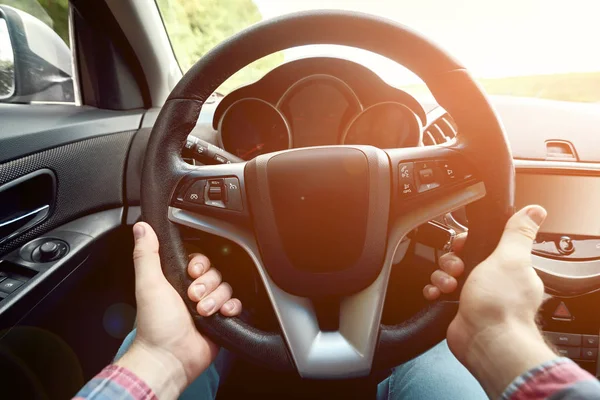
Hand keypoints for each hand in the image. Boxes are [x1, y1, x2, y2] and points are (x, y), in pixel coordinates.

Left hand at [116, 222, 241, 398]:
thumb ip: (147, 254)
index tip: (192, 272)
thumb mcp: (148, 284)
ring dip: (216, 298)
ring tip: (202, 311)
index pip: (200, 259)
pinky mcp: (220, 320)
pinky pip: (236, 304)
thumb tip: (142, 227)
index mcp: (177, 280)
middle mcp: (193, 291)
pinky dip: (231, 307)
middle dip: (207, 284)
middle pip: (216, 272)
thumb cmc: (155, 325)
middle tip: (192, 297)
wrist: (169, 357)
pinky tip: (221, 314)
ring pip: (226, 287)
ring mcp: (208, 305)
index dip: (200, 263)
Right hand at [423, 206, 555, 397]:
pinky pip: (440, 293)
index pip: (484, 244)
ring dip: (442, 277)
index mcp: (510, 268)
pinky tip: (438, 294)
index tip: (464, 245)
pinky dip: (435, 292)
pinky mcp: (460, 310)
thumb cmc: (500, 305)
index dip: (469, 242)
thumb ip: (518, 233)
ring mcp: (476, 297)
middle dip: (452, 260)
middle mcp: (494, 282)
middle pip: (462, 258)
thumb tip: (534, 211)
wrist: (485, 341)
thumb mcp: (510, 258)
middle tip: (458, 269)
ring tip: (450, 286)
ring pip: (448, 275)